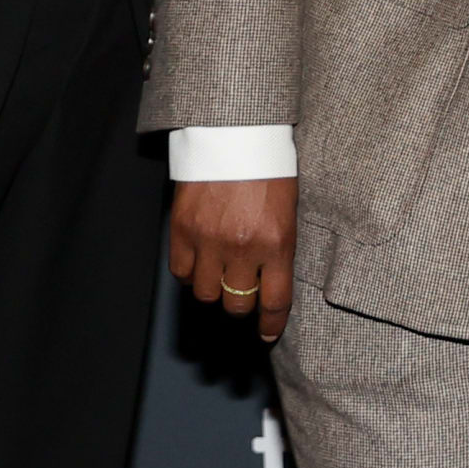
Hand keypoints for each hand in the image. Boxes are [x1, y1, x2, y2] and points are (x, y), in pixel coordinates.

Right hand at [169, 178, 298, 342]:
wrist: (236, 134)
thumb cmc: (269, 169)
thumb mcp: (287, 211)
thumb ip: (279, 248)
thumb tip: (269, 283)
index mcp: (277, 242)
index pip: (275, 301)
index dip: (270, 324)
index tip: (267, 334)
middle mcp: (242, 247)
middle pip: (236, 303)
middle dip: (241, 303)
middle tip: (243, 292)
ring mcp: (208, 240)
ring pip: (205, 293)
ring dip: (214, 289)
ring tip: (219, 273)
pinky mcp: (182, 230)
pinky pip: (181, 272)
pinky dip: (190, 273)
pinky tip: (199, 261)